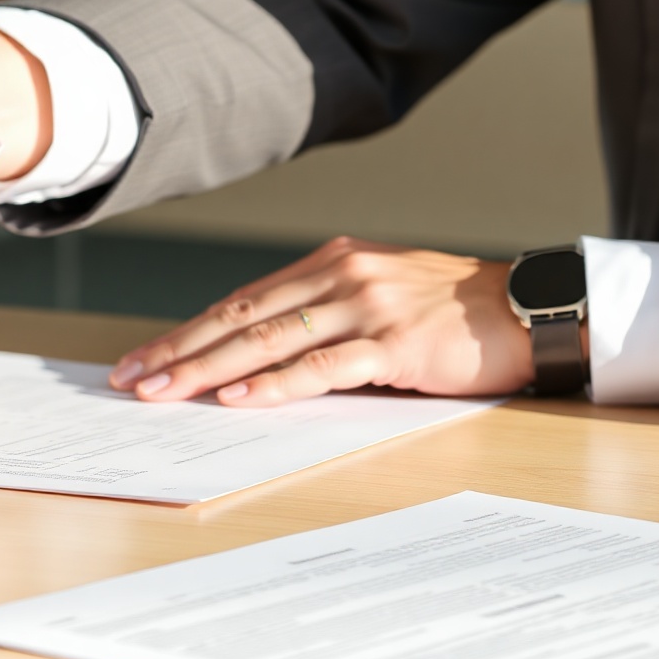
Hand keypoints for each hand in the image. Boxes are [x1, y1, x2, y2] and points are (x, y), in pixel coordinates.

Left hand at [107, 236, 535, 405]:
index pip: (239, 302)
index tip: (144, 357)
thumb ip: (322, 313)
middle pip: (240, 318)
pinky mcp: (393, 343)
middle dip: (179, 350)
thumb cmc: (448, 312)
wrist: (525, 308)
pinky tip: (237, 396)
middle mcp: (338, 275)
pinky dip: (274, 384)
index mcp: (328, 262)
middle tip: (133, 378)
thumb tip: (257, 356)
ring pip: (268, 340)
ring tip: (166, 391)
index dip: (186, 331)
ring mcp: (364, 306)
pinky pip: (322, 366)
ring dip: (208, 369)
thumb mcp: (376, 295)